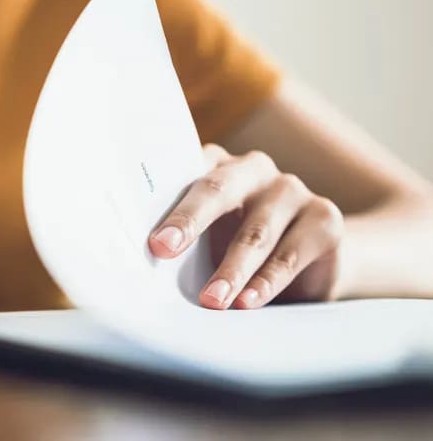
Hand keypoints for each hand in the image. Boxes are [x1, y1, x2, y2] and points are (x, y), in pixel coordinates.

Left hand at [148, 144, 344, 308]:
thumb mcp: (206, 241)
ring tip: (212, 300)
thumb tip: (142, 265)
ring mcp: (291, 190)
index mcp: (215, 165)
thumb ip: (181, 240)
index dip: (162, 202)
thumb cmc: (235, 248)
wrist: (309, 265)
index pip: (183, 173)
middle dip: (189, 221)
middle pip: (217, 189)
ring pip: (255, 230)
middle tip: (163, 250)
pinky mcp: (324, 218)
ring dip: (231, 269)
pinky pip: (290, 253)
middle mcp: (252, 169)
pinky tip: (249, 301)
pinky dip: (267, 281)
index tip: (148, 236)